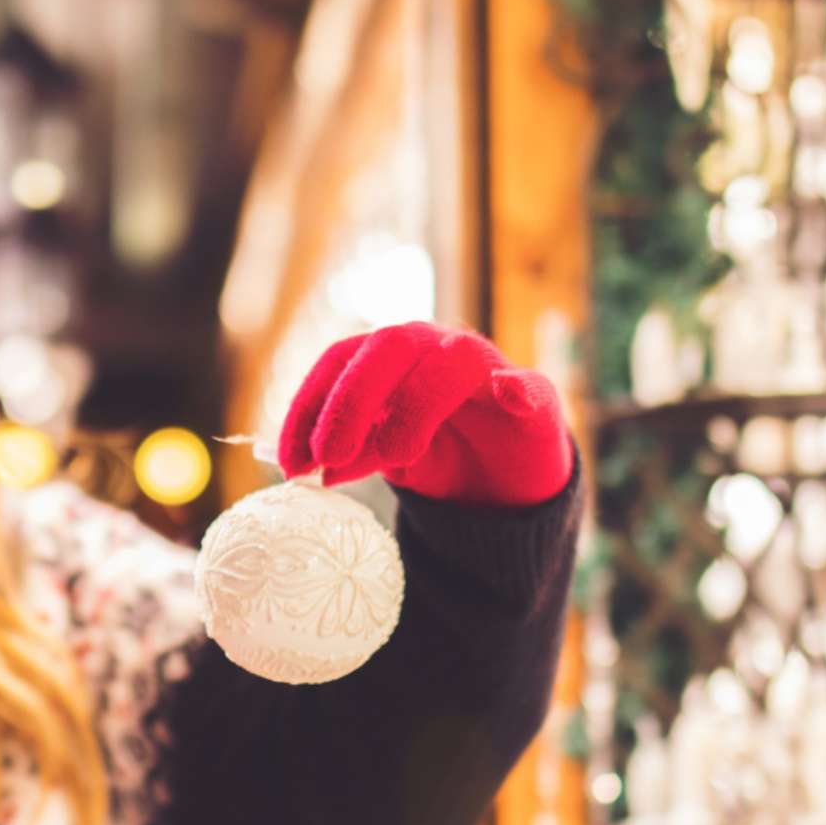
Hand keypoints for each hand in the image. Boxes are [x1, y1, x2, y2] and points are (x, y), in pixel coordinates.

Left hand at [276, 321, 572, 506]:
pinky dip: (516, 387)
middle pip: (388, 346)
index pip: (339, 360)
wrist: (506, 478)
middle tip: (328, 457)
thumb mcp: (384, 456)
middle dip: (350, 401)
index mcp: (388, 357)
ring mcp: (486, 367)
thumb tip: (314, 470)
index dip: (309, 407)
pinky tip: (508, 395)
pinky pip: (527, 385)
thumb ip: (352, 455)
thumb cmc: (437, 452)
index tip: (291, 463)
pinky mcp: (534, 397)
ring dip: (414, 407)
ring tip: (397, 460)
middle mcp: (433, 347)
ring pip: (452, 360)